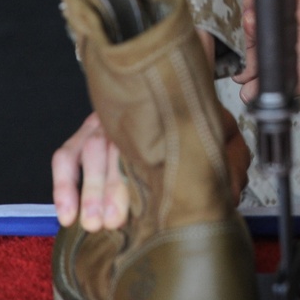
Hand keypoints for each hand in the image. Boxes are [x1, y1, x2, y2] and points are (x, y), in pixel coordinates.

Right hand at [53, 31, 248, 227]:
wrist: (163, 76)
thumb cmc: (188, 117)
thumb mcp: (216, 129)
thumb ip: (228, 156)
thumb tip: (236, 190)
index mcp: (164, 116)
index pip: (155, 142)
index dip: (147, 174)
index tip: (149, 204)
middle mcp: (131, 118)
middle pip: (118, 148)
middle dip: (112, 188)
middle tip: (114, 220)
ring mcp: (104, 122)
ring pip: (91, 151)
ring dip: (89, 190)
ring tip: (92, 222)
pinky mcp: (85, 132)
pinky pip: (66, 155)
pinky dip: (63, 184)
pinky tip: (67, 214)